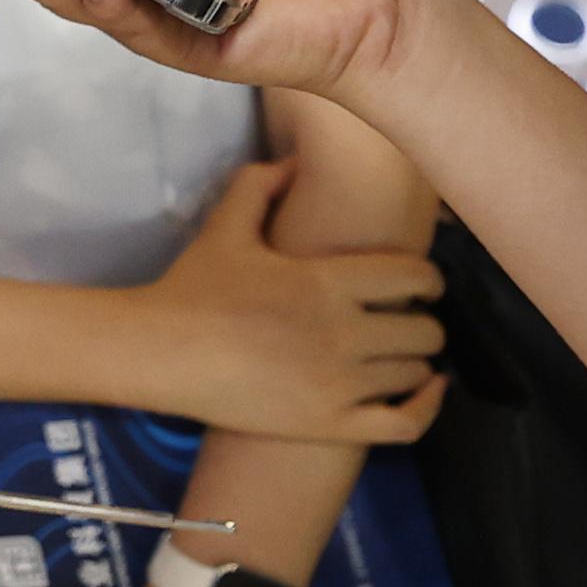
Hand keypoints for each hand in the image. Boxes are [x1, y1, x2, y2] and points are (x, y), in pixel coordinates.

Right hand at [135, 155, 446, 440]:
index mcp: (328, 282)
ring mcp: (339, 384)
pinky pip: (405, 424)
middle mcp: (344, 333)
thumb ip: (261, 186)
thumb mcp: (225, 228)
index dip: (428, 279)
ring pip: (415, 372)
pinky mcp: (329, 424)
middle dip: (421, 322)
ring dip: (416, 362)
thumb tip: (294, 162)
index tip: (422, 285)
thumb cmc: (192, 288)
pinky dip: (426, 407)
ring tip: (400, 354)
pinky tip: (426, 390)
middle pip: (425, 330)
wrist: (158, 352)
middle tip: (403, 321)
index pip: (415, 277)